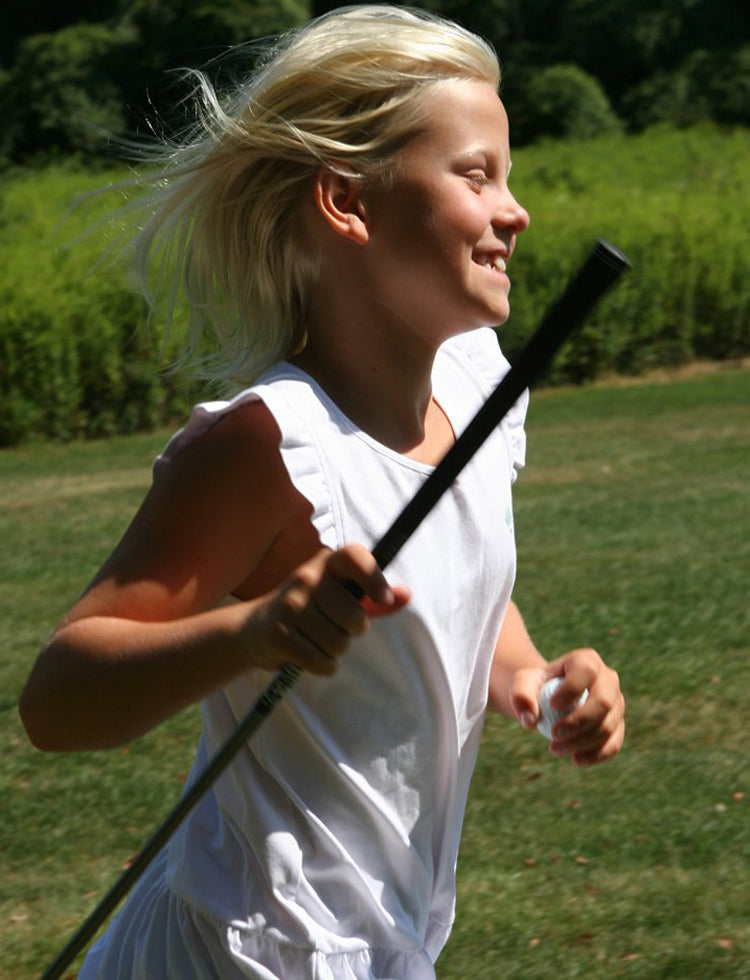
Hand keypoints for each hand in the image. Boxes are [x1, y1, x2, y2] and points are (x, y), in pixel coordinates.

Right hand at [246, 545, 409, 674]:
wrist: (256, 628)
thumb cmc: (310, 610)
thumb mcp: (339, 596)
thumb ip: (373, 597)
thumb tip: (405, 595)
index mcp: (326, 563)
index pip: (354, 556)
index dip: (375, 577)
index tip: (385, 599)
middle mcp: (306, 578)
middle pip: (355, 616)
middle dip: (354, 631)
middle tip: (336, 627)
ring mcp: (289, 605)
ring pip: (339, 643)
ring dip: (336, 651)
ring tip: (318, 640)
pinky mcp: (278, 634)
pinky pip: (321, 662)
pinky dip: (324, 666)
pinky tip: (310, 656)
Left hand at [511, 648, 624, 765]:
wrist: (548, 699)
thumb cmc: (536, 687)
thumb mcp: (522, 684)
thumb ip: (520, 696)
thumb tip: (530, 721)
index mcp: (586, 660)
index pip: (586, 672)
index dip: (572, 690)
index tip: (552, 706)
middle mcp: (608, 679)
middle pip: (603, 702)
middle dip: (579, 722)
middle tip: (553, 734)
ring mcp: (617, 703)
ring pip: (608, 726)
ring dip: (581, 742)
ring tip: (554, 749)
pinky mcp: (617, 724)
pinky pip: (614, 743)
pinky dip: (596, 755)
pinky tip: (576, 759)